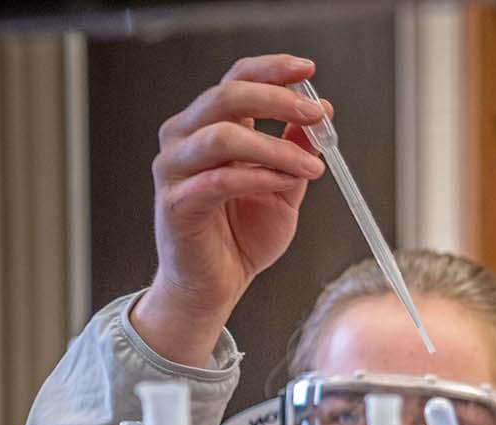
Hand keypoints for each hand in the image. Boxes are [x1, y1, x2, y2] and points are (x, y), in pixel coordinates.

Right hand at [133, 54, 332, 365]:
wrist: (218, 284)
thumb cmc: (244, 235)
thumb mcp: (284, 186)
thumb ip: (296, 150)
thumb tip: (322, 111)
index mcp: (210, 126)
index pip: (236, 80)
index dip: (271, 70)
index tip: (309, 70)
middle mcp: (184, 138)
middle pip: (226, 97)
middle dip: (277, 100)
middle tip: (316, 115)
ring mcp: (173, 169)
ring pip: (222, 137)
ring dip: (274, 148)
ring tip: (313, 167)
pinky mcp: (175, 203)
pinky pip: (218, 181)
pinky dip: (258, 178)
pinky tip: (285, 184)